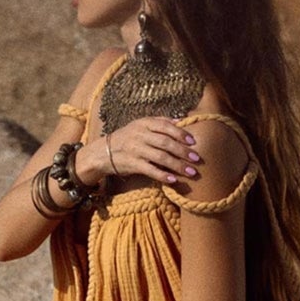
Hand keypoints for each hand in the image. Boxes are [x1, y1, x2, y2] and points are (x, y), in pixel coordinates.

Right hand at [75, 120, 201, 192]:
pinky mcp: (132, 164)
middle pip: (165, 143)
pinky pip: (150, 170)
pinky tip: (173, 180)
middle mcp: (140, 135)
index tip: (193, 141)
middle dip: (183, 151)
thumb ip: (160, 122)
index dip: (180, 133)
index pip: (165, 126)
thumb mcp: (140, 125)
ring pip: (160, 157)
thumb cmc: (126, 138)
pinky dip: (163, 175)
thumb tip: (181, 120)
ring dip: (177, 165)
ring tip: (191, 172)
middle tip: (196, 158)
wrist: (103, 152)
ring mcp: (136, 150)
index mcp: (144, 124)